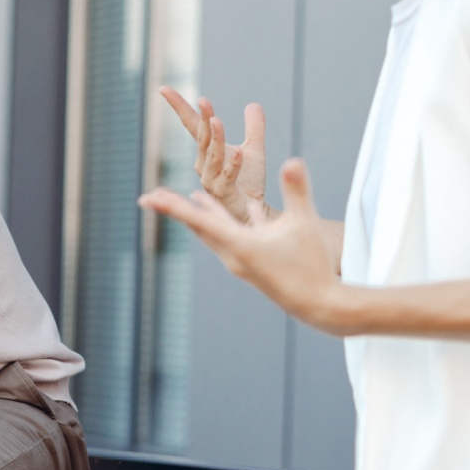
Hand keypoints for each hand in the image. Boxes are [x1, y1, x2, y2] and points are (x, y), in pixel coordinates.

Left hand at [141, 159, 348, 333]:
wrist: (323, 308)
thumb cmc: (314, 268)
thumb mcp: (305, 224)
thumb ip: (297, 191)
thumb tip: (293, 160)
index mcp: (239, 245)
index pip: (198, 221)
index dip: (172, 207)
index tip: (147, 198)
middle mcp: (233, 255)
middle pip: (199, 226)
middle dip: (176, 208)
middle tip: (151, 196)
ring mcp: (243, 262)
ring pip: (217, 231)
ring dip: (204, 213)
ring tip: (193, 197)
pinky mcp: (256, 264)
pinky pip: (240, 237)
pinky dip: (235, 221)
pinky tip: (249, 210)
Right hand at [159, 88, 267, 223]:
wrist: (254, 213)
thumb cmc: (248, 183)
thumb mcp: (253, 150)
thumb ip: (254, 128)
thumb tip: (253, 104)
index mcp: (207, 151)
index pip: (191, 125)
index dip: (179, 107)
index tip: (164, 88)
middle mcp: (203, 164)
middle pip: (201, 137)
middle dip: (202, 119)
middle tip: (204, 101)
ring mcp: (211, 179)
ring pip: (212, 155)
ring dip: (214, 138)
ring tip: (217, 120)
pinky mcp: (224, 193)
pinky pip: (227, 176)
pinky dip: (232, 164)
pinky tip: (239, 153)